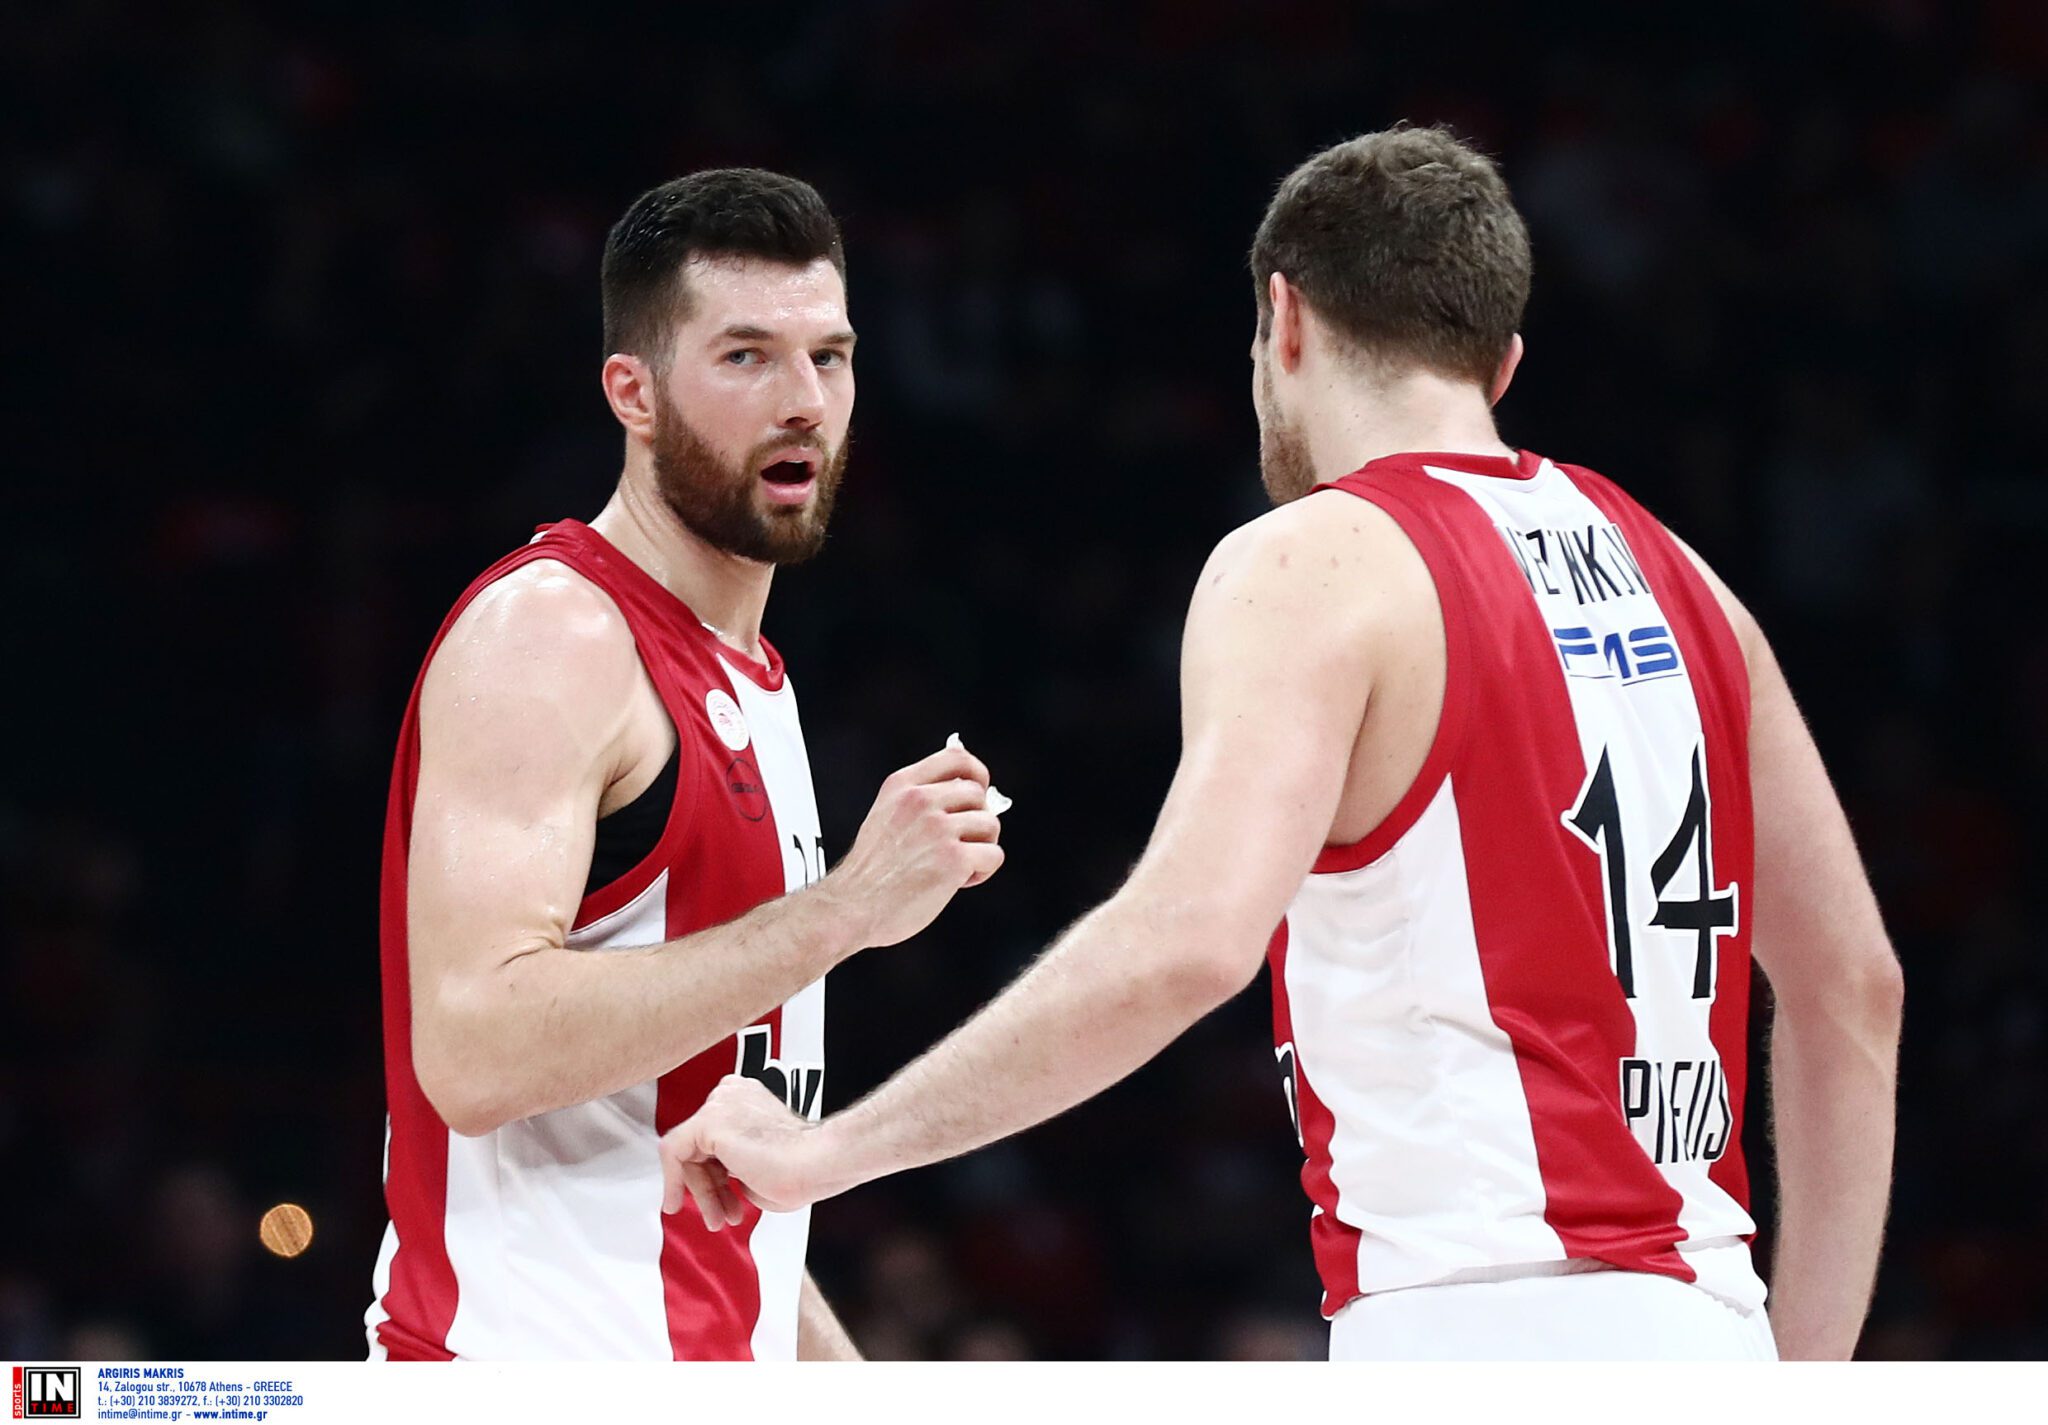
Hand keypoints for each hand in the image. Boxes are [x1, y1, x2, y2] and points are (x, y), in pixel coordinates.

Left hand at [660, 1075, 842, 1228]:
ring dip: (700, 1192)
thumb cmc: (802, 1168)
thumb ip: (735, 1164)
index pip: (714, 1137)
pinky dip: (673, 1181)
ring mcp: (720, 1104)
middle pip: (699, 1146)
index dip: (713, 1173)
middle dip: (707, 1187)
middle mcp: (732, 1095)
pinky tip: (677, 1201)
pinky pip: (673, 1152)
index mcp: (748, 1099)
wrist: (815, 1163)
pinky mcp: (709, 1121)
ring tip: (717, 1216)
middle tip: (719, 1212)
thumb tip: (720, 1179)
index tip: (717, 1194)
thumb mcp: (758, 1166)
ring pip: (688, 1152)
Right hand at [822, 741, 1005, 948]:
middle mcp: (920, 801)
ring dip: (981, 847)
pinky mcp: (953, 859)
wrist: (852, 907)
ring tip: (957, 866)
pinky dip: (983, 871)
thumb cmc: (870, 872)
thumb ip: (919, 799)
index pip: (957, 758)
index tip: (980, 790)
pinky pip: (994, 855)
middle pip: (978, 794)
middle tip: (960, 844)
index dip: (977, 774)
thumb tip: (970, 791)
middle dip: (977, 821)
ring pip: (990, 824)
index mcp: (903, 786)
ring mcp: (938, 829)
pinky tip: (959, 881)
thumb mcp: (886, 816)